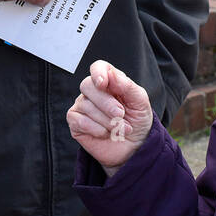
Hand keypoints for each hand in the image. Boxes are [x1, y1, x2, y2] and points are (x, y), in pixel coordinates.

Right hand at [67, 61, 152, 176]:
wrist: (134, 148)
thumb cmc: (137, 121)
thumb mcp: (140, 102)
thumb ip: (127, 86)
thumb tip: (111, 74)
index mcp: (109, 82)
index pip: (98, 67)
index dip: (98, 72)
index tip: (103, 83)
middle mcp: (93, 92)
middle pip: (88, 85)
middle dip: (106, 102)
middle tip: (121, 114)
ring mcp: (82, 106)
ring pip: (85, 105)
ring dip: (106, 120)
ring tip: (121, 129)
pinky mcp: (75, 123)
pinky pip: (79, 120)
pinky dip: (95, 128)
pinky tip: (105, 134)